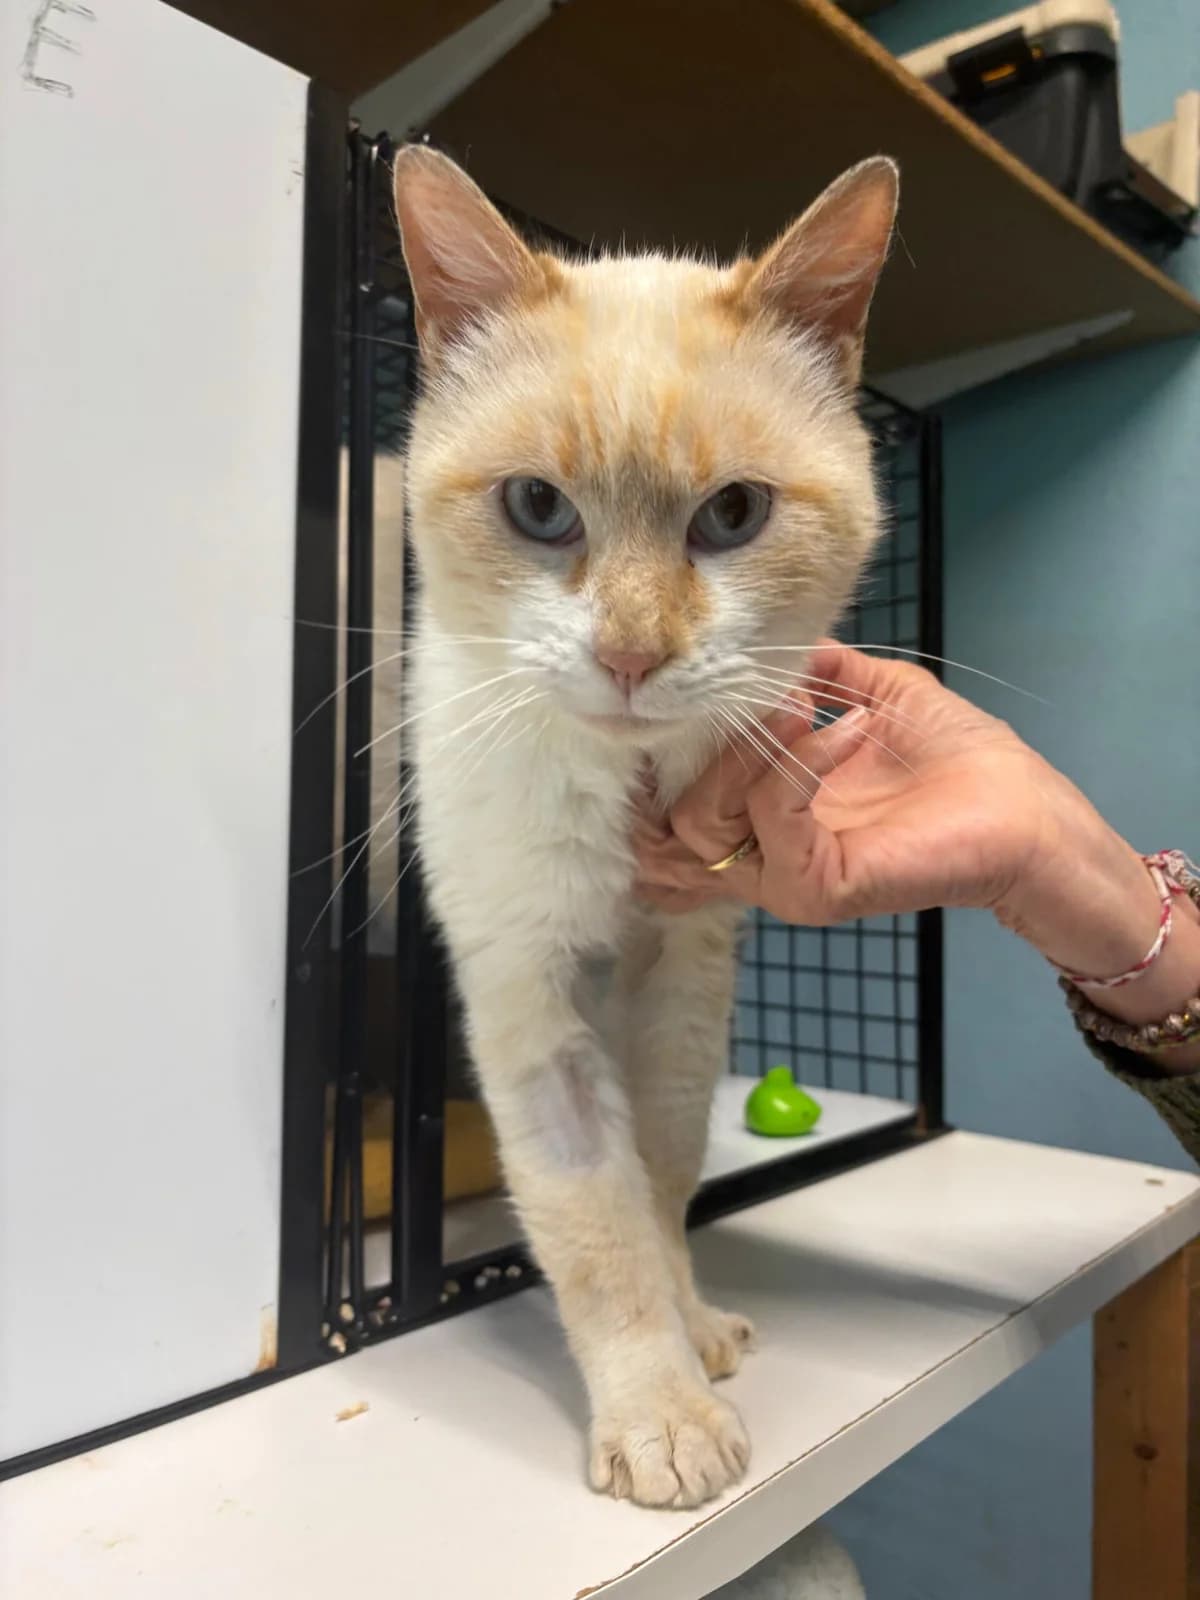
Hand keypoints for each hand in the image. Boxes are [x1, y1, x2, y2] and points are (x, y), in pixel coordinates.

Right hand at [636, 643, 1056, 923]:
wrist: (1024, 811)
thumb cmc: (961, 760)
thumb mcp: (876, 694)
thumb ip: (820, 671)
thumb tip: (776, 639)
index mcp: (770, 815)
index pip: (681, 797)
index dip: (684, 742)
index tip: (716, 679)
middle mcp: (765, 853)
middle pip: (679, 813)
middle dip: (714, 742)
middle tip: (776, 695)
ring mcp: (784, 877)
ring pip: (705, 822)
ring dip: (750, 750)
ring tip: (807, 706)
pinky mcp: (815, 888)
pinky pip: (771, 822)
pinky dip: (798, 766)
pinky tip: (848, 733)